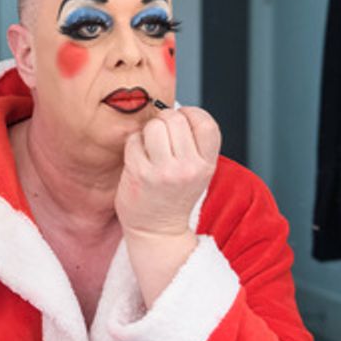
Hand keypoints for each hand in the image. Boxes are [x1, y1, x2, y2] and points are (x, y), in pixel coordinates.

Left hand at [115, 107, 220, 238]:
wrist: (158, 231)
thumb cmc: (174, 196)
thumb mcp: (197, 172)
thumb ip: (193, 143)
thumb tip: (173, 109)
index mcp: (206, 165)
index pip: (206, 123)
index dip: (191, 114)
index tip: (183, 121)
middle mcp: (189, 168)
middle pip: (176, 119)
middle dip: (165, 121)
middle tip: (162, 135)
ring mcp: (164, 172)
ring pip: (154, 126)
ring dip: (148, 131)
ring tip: (150, 147)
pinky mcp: (140, 174)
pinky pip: (134, 141)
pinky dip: (133, 145)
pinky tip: (138, 158)